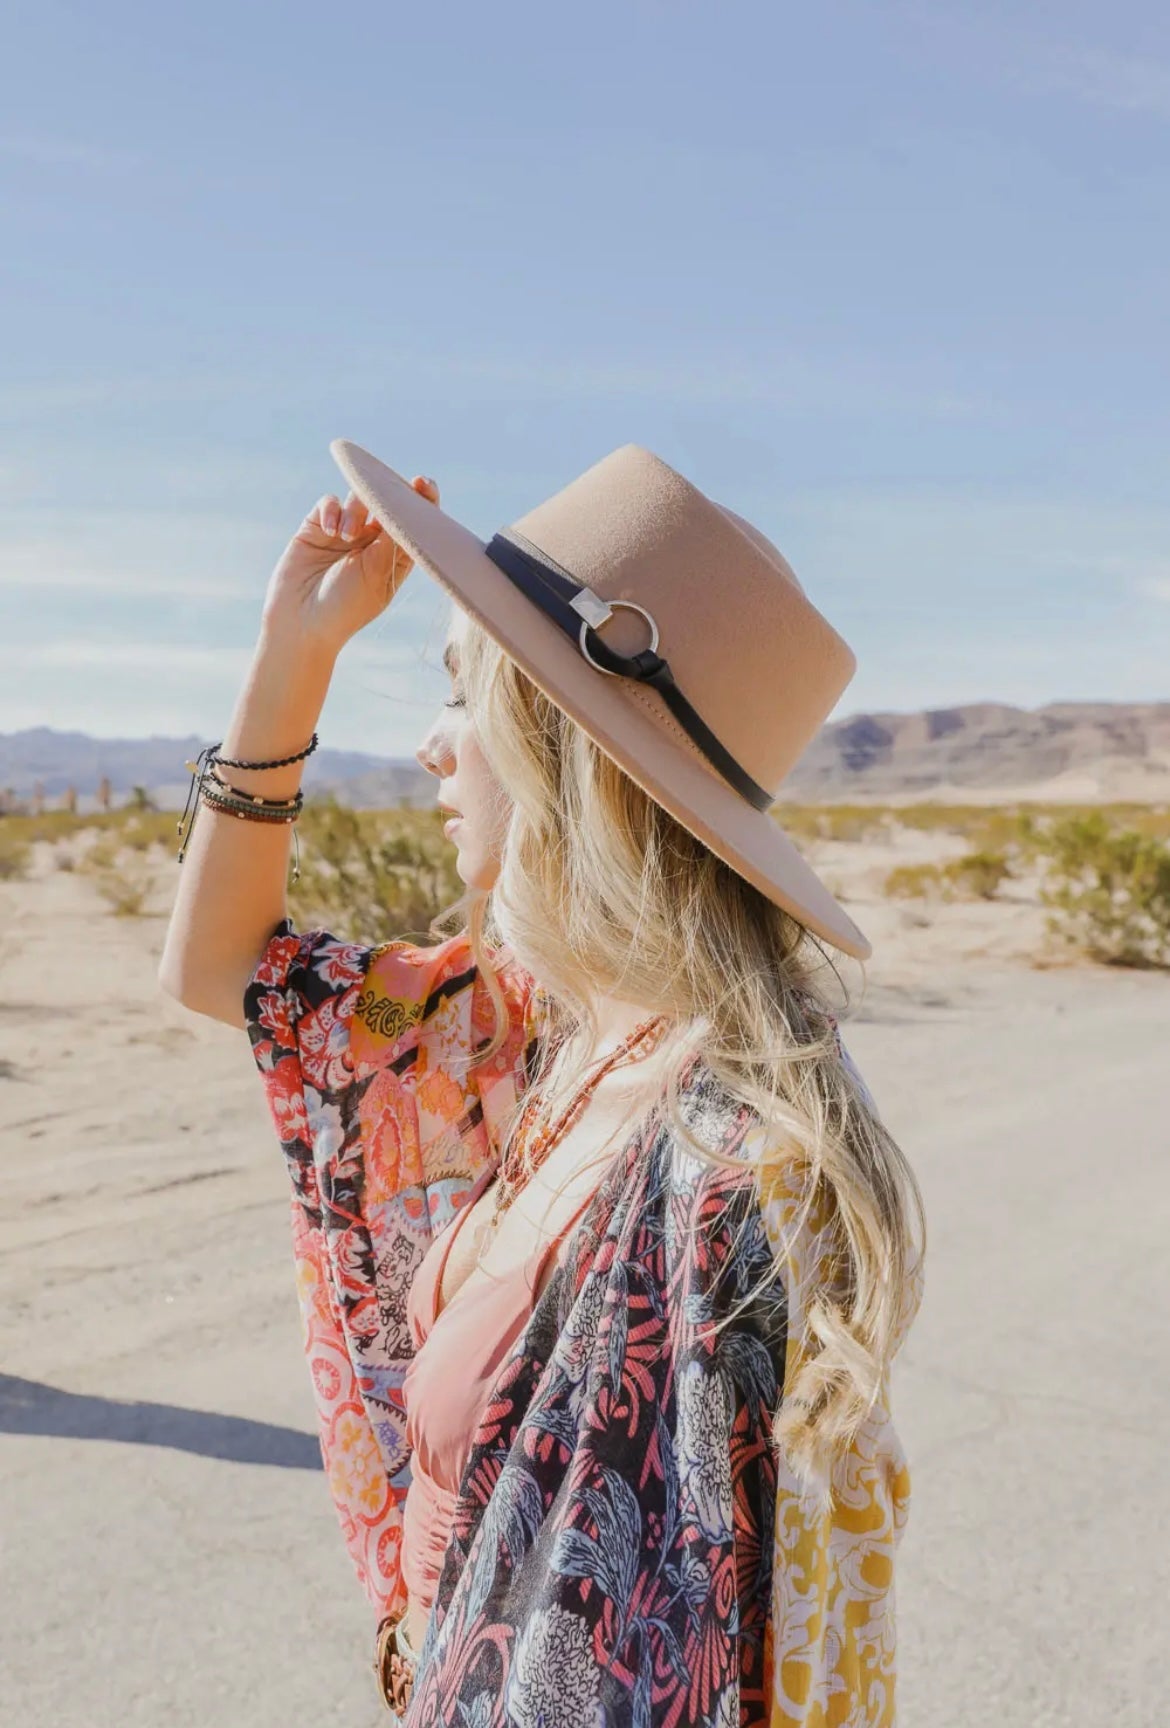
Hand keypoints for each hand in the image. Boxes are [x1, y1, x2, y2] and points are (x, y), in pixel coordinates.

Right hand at [261, 475, 440, 656]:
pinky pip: (328, 503)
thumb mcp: (377, 574)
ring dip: (356, 510)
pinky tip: (330, 532)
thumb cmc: (346, 607)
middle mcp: (371, 542)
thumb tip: (404, 505)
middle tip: (393, 484)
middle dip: (391, 491)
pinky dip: (332, 511)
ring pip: (357, 498)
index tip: (424, 484)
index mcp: (394, 557)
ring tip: (347, 535)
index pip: (411, 522)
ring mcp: (343, 533)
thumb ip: (391, 539)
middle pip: (386, 504)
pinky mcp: (316, 528)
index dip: (421, 501)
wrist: (301, 624)